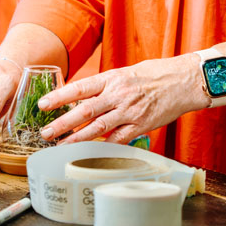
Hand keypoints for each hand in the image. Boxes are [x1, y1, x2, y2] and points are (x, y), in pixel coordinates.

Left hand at [37, 56, 203, 144]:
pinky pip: (119, 138)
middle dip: (62, 123)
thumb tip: (81, 97)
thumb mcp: (125, 73)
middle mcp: (118, 94)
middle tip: (45, 132)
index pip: (80, 87)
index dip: (59, 96)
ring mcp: (129, 110)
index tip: (42, 104)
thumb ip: (104, 86)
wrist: (184, 80)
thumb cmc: (154, 75)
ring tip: (61, 145)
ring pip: (98, 127)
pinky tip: (90, 152)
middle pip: (84, 110)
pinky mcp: (141, 124)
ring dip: (77, 138)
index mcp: (112, 78)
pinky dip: (103, 146)